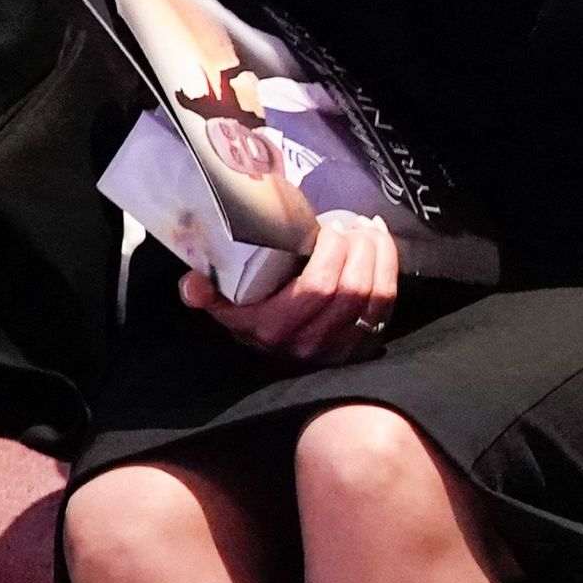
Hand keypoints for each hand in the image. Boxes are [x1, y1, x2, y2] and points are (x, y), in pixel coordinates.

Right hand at [183, 210, 396, 366]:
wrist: (275, 359)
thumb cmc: (250, 318)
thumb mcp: (223, 306)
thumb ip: (206, 293)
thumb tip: (192, 285)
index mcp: (275, 328)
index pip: (317, 288)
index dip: (332, 253)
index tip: (330, 227)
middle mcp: (311, 341)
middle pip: (352, 289)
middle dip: (361, 248)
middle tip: (354, 222)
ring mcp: (341, 347)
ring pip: (375, 297)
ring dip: (379, 256)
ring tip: (370, 230)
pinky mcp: (364, 346)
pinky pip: (387, 308)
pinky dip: (390, 272)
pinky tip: (381, 246)